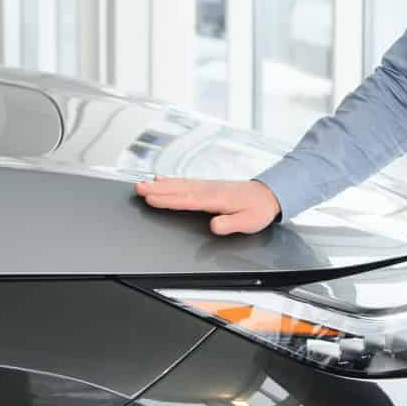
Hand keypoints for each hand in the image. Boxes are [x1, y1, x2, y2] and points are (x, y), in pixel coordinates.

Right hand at [134, 177, 281, 235]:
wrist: (268, 194)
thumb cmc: (258, 209)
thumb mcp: (248, 222)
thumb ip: (230, 223)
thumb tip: (214, 225)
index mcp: (216, 199)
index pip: (187, 200)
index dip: (168, 199)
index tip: (151, 198)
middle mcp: (208, 189)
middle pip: (178, 190)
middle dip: (157, 190)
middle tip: (138, 188)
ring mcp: (207, 186)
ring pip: (179, 184)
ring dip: (160, 184)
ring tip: (143, 184)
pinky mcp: (207, 186)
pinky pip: (185, 182)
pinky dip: (171, 181)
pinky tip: (161, 180)